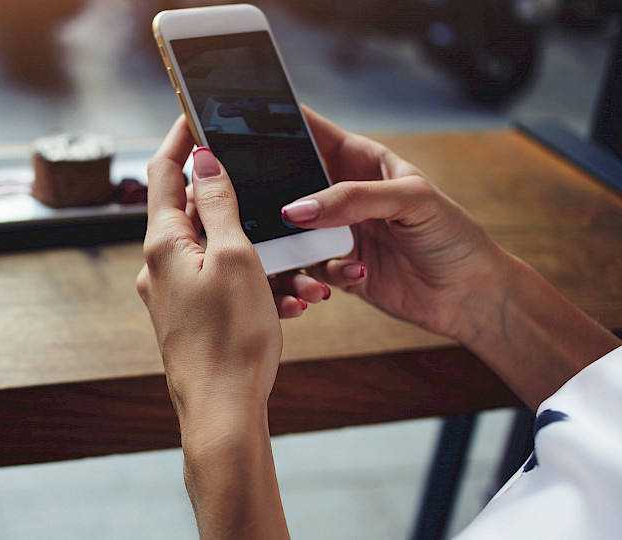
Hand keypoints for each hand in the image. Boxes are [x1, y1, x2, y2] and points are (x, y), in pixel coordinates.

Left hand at [136, 115, 290, 539]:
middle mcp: (159, 265)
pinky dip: (250, 277)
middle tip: (257, 176)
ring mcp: (171, 293)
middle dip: (227, 192)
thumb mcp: (234, 257)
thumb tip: (202, 159)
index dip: (181, 138)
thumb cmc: (230, 338)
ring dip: (250, 244)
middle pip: (188, 207)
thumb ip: (218, 204)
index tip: (198, 113)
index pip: (165, 172)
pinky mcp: (188, 316)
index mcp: (163, 243)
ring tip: (291, 262)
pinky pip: (218, 281)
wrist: (222, 412)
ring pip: (211, 249)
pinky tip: (283, 295)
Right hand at [278, 106, 504, 341]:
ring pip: (288, 231)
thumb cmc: (452, 235)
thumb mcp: (411, 201)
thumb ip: (352, 199)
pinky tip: (356, 275)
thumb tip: (297, 210)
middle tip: (260, 204)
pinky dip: (317, 276)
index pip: (309, 130)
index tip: (242, 125)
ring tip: (317, 257)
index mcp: (359, 159)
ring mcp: (334, 231)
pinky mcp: (333, 268)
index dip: (278, 123)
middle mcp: (340, 194)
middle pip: (286, 184)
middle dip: (271, 194)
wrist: (468, 295)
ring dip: (293, 247)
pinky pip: (304, 269)